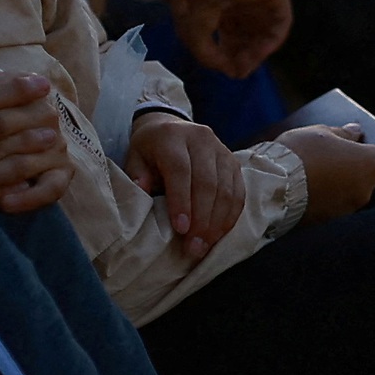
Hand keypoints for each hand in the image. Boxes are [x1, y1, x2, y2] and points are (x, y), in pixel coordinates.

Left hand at [124, 113, 244, 259]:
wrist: (169, 127)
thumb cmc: (150, 150)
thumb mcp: (136, 158)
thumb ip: (138, 175)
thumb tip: (143, 191)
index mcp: (172, 137)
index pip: (181, 170)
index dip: (181, 201)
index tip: (180, 229)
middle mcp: (201, 139)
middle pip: (207, 182)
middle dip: (201, 219)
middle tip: (193, 247)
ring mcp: (221, 150)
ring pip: (225, 189)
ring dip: (217, 222)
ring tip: (204, 246)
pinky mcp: (234, 162)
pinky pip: (238, 192)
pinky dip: (230, 216)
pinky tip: (219, 234)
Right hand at [277, 123, 374, 222]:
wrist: (270, 188)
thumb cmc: (298, 154)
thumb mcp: (320, 132)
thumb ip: (344, 133)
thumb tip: (356, 134)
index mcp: (367, 166)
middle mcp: (363, 190)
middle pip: (370, 173)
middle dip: (357, 161)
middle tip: (337, 149)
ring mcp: (347, 208)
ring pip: (352, 188)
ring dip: (342, 178)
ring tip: (317, 166)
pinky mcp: (329, 220)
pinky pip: (336, 201)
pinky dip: (329, 192)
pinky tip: (309, 183)